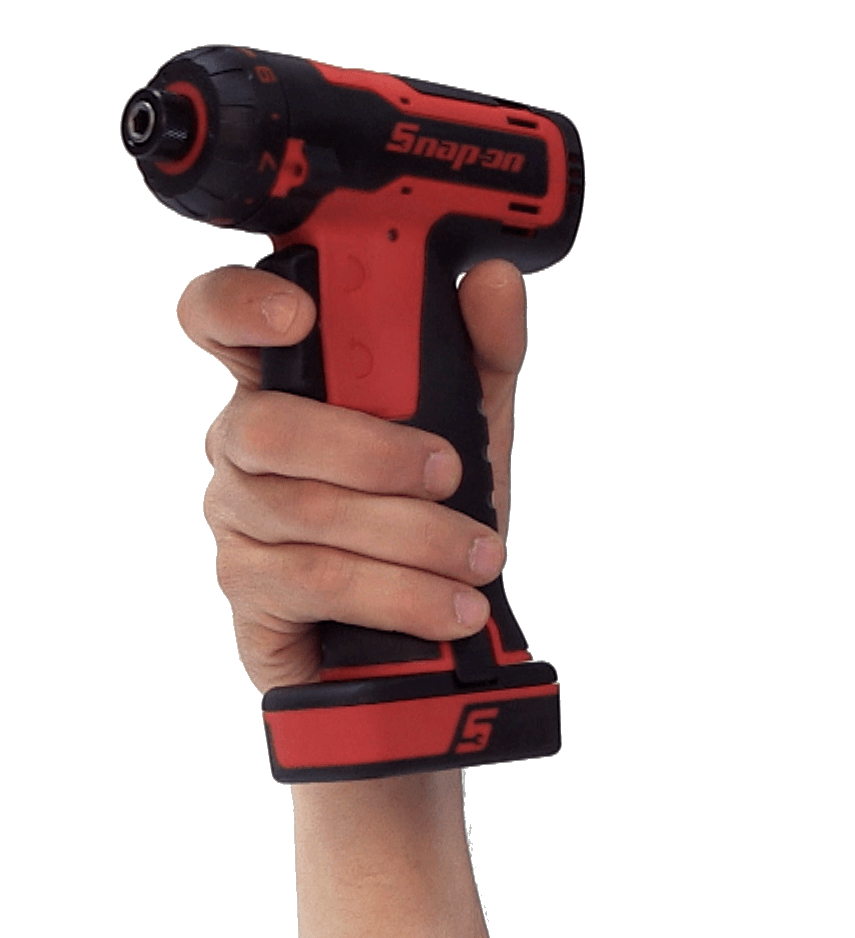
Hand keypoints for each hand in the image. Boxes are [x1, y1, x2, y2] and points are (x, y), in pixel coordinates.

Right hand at [177, 259, 526, 693]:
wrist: (421, 616)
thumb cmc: (431, 505)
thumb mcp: (471, 424)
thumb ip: (482, 353)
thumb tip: (493, 282)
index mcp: (289, 383)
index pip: (220, 321)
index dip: (240, 306)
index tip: (301, 314)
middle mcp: (245, 443)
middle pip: (264, 426)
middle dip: (371, 450)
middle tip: (447, 470)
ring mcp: (239, 518)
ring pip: (307, 512)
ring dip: (414, 537)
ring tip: (479, 556)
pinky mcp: (251, 590)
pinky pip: (318, 583)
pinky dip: (401, 594)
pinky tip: (452, 607)